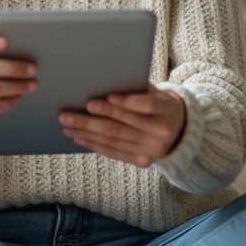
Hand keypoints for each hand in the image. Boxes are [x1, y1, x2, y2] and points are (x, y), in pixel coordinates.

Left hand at [60, 83, 186, 166]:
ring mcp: (151, 150)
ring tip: (67, 125)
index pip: (144, 105)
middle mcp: (160, 133)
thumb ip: (135, 89)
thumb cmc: (159, 104)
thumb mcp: (155, 92)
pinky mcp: (142, 161)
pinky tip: (79, 138)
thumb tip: (102, 83)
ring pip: (113, 140)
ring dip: (86, 133)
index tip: (96, 100)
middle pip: (121, 126)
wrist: (179, 130)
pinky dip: (94, 145)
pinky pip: (114, 152)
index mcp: (166, 110)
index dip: (122, 103)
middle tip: (67, 115)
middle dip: (90, 120)